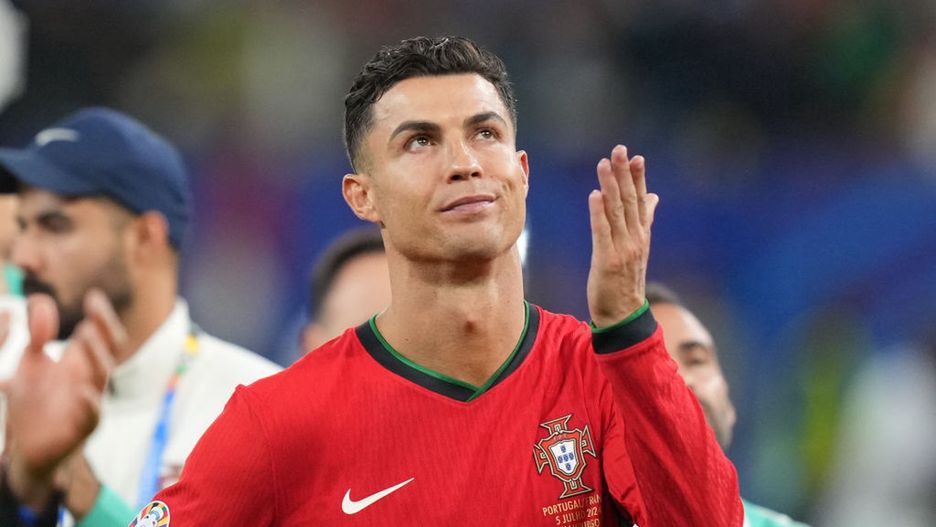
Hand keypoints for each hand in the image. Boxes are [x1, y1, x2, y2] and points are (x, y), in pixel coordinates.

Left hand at [1, 289, 124, 508]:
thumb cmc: (34, 403)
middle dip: (104, 329)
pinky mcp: (81, 428)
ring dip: (97, 355)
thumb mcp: (31, 364)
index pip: (100, 333)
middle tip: (92, 311)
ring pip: (102, 376)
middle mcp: (90, 379)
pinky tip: (83, 392)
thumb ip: (38, 335)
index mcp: (80, 362)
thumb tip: (40, 300)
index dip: (100, 316)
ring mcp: (89, 402)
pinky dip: (91, 403)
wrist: (26, 450)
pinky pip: (92, 415)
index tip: (92, 296)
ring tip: (85, 335)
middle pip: (109, 350)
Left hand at [587, 145, 658, 326]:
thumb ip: (644, 220)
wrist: (623, 315)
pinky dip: (599, 212)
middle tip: (620, 150)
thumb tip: (653, 196)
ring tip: (605, 164)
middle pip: (630, 201)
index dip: (638, 178)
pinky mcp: (607, 260)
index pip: (640, 200)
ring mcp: (622, 249)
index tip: (636, 157)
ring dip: (611, 186)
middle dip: (625, 174)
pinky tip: (595, 195)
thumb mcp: (638, 247)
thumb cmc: (626, 281)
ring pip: (617, 212)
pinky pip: (602, 232)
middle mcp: (635, 239)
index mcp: (641, 235)